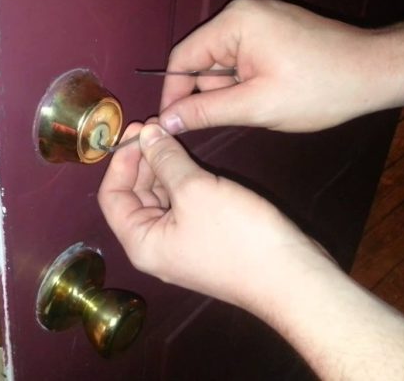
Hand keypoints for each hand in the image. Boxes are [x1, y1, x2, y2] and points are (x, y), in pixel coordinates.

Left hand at [98, 122, 333, 313]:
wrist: (292, 277)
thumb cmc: (237, 236)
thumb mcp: (195, 190)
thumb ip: (166, 159)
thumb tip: (146, 134)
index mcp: (140, 242)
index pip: (111, 197)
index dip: (120, 161)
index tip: (136, 131)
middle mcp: (154, 247)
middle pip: (134, 197)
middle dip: (142, 161)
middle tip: (156, 126)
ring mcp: (180, 244)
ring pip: (160, 199)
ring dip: (162, 168)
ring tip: (172, 136)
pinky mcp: (204, 239)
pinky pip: (182, 206)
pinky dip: (182, 181)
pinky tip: (190, 158)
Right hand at [159, 0, 403, 133]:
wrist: (376, 72)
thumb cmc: (322, 89)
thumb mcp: (256, 107)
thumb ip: (205, 111)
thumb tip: (168, 121)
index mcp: (235, 22)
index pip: (182, 58)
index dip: (174, 94)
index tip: (172, 124)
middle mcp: (244, 10)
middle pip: (202, 58)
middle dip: (212, 91)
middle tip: (237, 115)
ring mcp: (261, 15)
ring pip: (223, 60)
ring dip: (233, 87)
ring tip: (262, 103)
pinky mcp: (273, 25)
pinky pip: (242, 54)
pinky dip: (247, 77)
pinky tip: (269, 92)